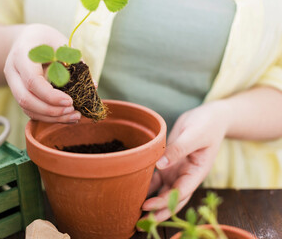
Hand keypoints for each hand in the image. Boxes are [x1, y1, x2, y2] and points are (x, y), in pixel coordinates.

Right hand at [4, 24, 80, 122]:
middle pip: (26, 99)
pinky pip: (31, 110)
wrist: (26, 39)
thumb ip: (75, 62)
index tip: (70, 101)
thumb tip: (92, 85)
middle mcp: (13, 72)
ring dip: (51, 117)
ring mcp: (14, 85)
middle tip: (74, 111)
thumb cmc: (46, 40)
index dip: (51, 95)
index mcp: (22, 55)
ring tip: (74, 116)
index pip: (32, 81)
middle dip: (51, 110)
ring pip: (27, 108)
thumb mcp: (61, 43)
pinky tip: (66, 116)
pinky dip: (48, 117)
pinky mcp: (19, 94)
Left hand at [142, 101, 229, 220]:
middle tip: (138, 224)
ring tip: (132, 213)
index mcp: (196, 173)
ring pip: (162, 193)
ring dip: (150, 204)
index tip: (147, 206)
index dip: (165, 202)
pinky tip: (132, 192)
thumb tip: (160, 164)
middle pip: (172, 200)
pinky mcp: (168, 166)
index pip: (181, 193)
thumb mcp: (194, 135)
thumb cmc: (206, 125)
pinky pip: (156, 180)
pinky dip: (146, 187)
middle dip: (157, 213)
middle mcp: (186, 177)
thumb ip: (179, 149)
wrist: (209, 118)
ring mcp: (176, 173)